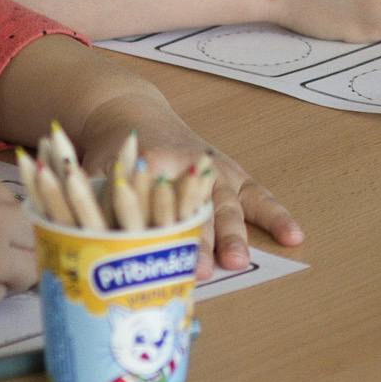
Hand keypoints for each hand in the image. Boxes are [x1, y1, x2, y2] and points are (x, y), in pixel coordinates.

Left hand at [73, 89, 303, 271]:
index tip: (172, 260)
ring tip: (241, 261)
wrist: (130, 114)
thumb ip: (93, 208)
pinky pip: (258, 195)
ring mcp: (213, 169)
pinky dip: (276, 215)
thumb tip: (86, 252)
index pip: (161, 207)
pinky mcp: (231, 172)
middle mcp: (187, 166)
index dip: (168, 235)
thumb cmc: (109, 154)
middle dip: (203, 240)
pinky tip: (295, 236)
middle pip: (198, 208)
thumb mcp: (94, 175)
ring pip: (230, 203)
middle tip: (207, 267)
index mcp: (151, 165)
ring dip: (236, 233)